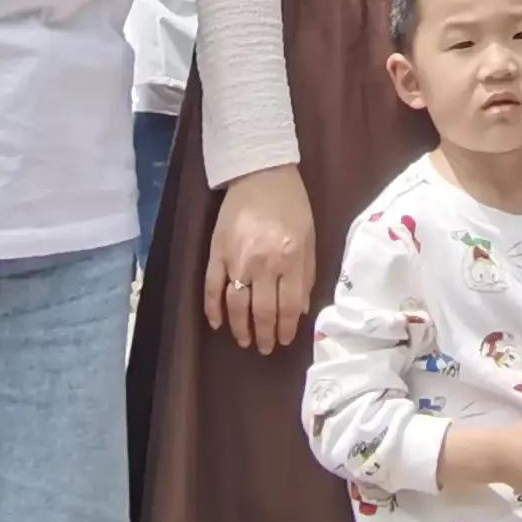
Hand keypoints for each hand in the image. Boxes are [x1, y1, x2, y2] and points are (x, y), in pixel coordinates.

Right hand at [206, 169, 315, 354]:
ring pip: (236, 305)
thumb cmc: (291, 205)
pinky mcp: (216, 252)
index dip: (285, 329)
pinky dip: (212, 309)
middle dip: (264, 335)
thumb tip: (299, 311)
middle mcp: (264, 263)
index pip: (289, 306)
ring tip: (244, 340)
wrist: (260, 173)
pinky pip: (212, 287)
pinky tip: (217, 323)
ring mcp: (237, 258)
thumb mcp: (309, 238)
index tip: (283, 341)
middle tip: (264, 348)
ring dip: (239, 328)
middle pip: (263, 311)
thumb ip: (306, 275)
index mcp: (291, 259)